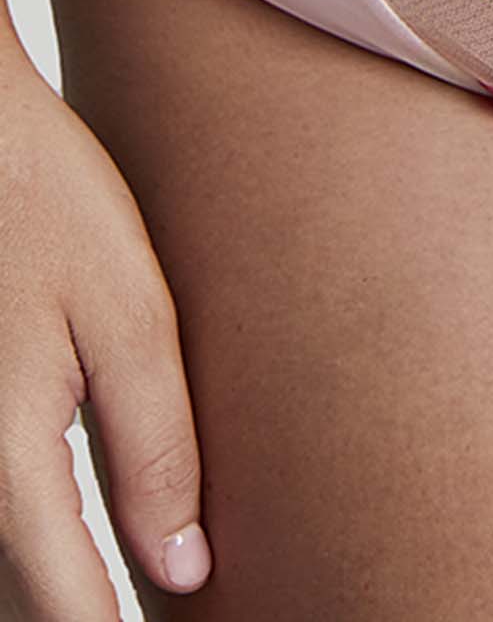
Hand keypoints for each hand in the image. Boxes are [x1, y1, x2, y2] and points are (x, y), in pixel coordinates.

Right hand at [0, 65, 211, 617]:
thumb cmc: (46, 203)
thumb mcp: (128, 315)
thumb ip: (156, 447)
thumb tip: (184, 572)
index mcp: (8, 463)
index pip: (69, 610)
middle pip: (27, 596)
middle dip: (91, 613)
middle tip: (176, 589)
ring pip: (8, 560)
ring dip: (61, 581)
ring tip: (139, 580)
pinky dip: (37, 542)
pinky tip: (87, 533)